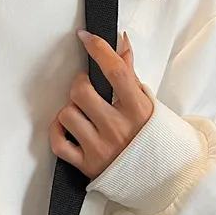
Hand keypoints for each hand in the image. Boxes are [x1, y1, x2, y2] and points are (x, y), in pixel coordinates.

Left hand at [49, 31, 153, 179]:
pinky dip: (57, 132)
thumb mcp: (146, 103)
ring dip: (69, 110)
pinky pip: (58, 143)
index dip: (99, 49)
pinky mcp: (86, 165)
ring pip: (67, 115)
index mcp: (137, 110)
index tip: (87, 37)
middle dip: (80, 84)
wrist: (158, 176)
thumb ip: (129, 74)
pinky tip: (66, 128)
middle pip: (82, 91)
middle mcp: (118, 129)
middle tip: (87, 88)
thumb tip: (121, 42)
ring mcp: (100, 148)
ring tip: (82, 113)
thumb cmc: (149, 136)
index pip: (115, 71)